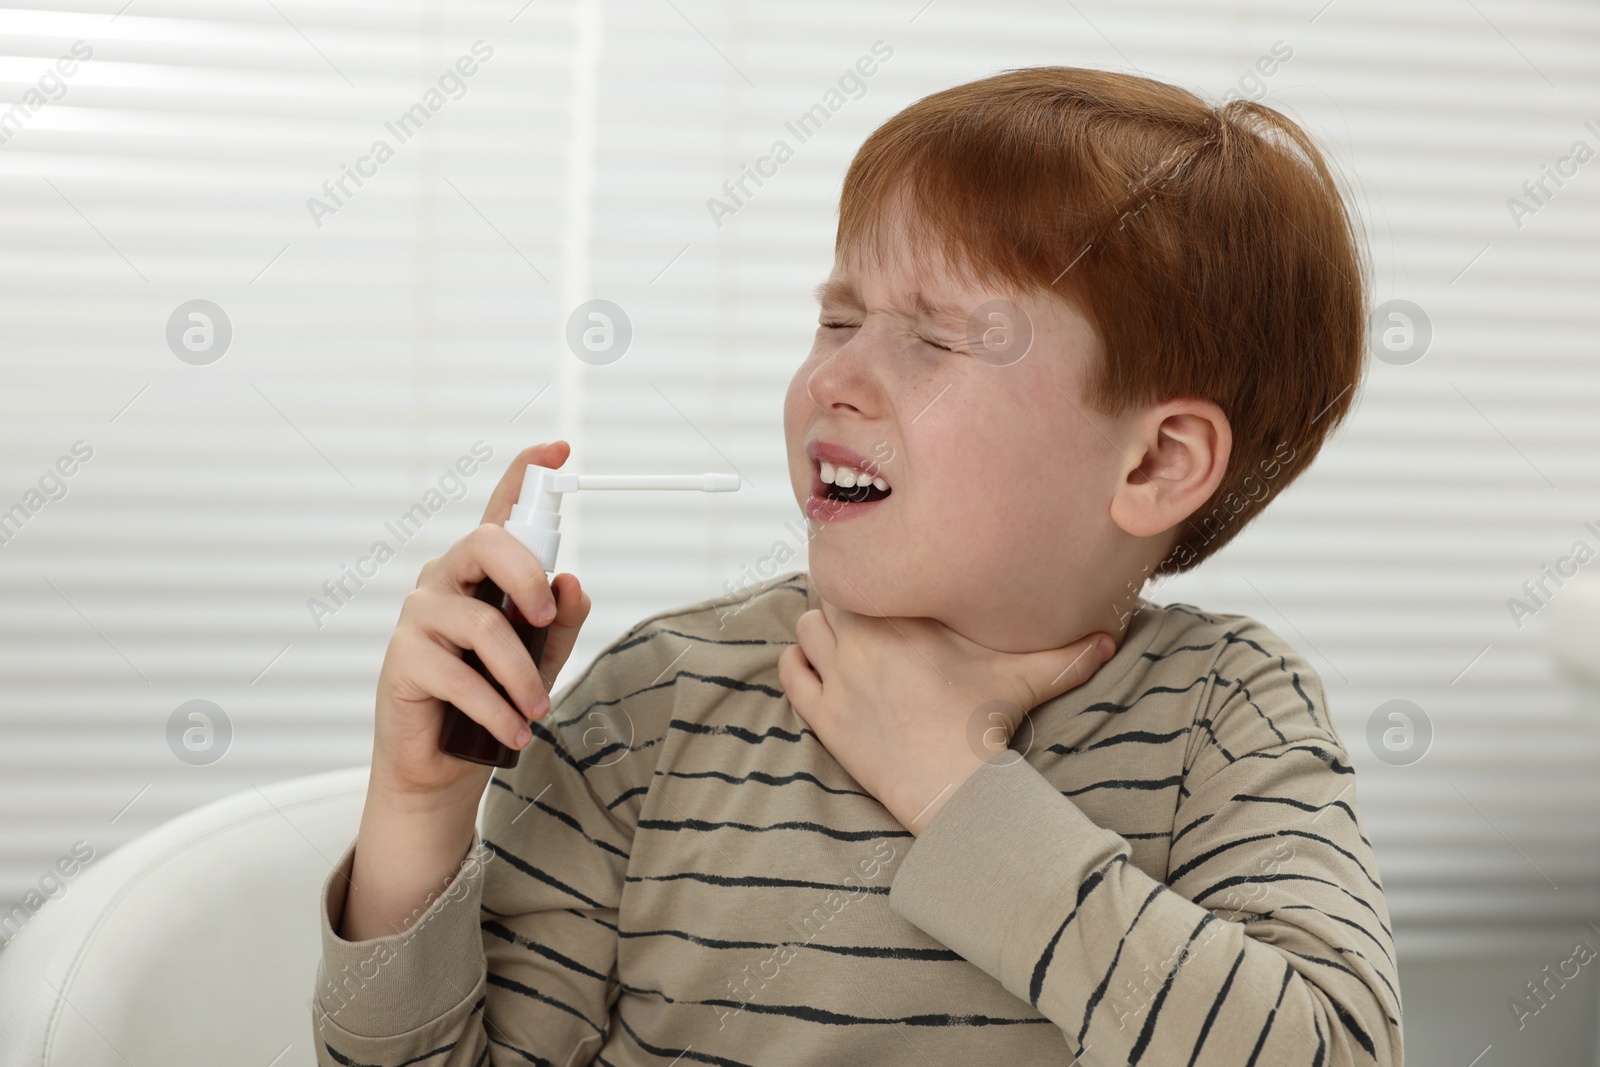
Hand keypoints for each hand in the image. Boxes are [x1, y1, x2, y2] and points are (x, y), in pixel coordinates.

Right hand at [370, 441, 593, 803]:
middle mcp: (446, 579)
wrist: (442, 767)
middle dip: (528, 577)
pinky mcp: (403, 657)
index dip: (526, 472)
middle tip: (547, 617)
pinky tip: (514, 732)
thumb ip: (561, 619)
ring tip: (537, 711)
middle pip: (487, 542)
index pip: (501, 510)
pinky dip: (498, 710)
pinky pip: (462, 676)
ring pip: (484, 624)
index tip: (558, 449)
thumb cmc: (493, 701)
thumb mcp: (541, 658)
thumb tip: (572, 583)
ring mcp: (420, 615)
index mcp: (481, 571)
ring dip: (522, 675)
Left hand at [778, 597, 1114, 833]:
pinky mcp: (824, 715)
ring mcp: (838, 678)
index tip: (884, 586)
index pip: (868, 572)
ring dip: (819, 630)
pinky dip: (797, 664)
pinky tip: (814, 667)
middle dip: (846, 601)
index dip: (872, 576)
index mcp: (905, 618)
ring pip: (806, 628)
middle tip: (865, 614)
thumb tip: (1111, 640)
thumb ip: (1068, 654)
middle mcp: (863, 640)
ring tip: (841, 639)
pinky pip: (791, 674)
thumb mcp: (1027, 679)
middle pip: (831, 596)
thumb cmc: (986, 726)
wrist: (955, 787)